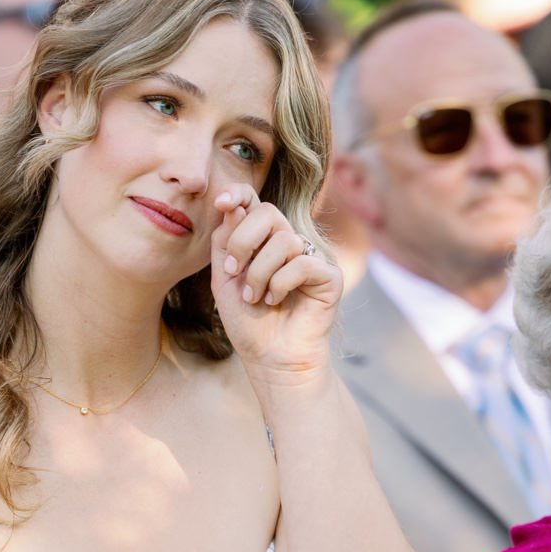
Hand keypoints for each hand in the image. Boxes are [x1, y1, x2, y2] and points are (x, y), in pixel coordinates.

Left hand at [208, 184, 343, 385]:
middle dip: (243, 242)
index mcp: (262, 240)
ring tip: (255, 297)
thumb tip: (232, 206)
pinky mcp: (329, 275)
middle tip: (233, 272)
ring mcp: (310, 257)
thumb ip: (225, 243)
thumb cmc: (247, 321)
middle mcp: (288, 243)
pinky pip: (302, 263)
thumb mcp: (224, 279)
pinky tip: (276, 301)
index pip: (255, 202)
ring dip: (259, 273)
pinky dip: (280, 284)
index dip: (239, 194)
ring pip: (284, 240)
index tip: (221, 203)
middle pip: (268, 212)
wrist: (268, 357)